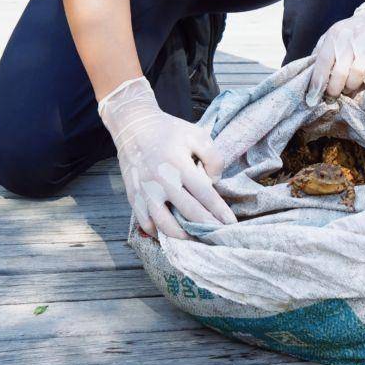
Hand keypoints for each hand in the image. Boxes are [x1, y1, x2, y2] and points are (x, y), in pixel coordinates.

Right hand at [97, 76, 236, 238]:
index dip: (220, 211)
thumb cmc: (169, 131)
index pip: (205, 194)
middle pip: (188, 213)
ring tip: (195, 238)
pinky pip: (146, 223)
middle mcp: (161, 181)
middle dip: (207, 227)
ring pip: (165, 224)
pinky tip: (171, 234)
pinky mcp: (133, 197)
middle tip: (220, 237)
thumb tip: (214, 182)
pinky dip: (158, 232)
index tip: (231, 224)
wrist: (133, 125)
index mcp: (178, 164)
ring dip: (183, 235)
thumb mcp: (197, 134)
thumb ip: (213, 157)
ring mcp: (145, 191)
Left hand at [305, 0, 364, 102]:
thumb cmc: (351, 33)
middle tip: (335, 95)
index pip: (322, 62)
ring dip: (352, 86)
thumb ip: (321, 53)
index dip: (317, 82)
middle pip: (339, 72)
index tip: (313, 98)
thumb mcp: (333, 36)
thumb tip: (309, 77)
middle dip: (335, 89)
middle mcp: (350, 39)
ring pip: (357, 74)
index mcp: (334, 36)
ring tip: (351, 86)